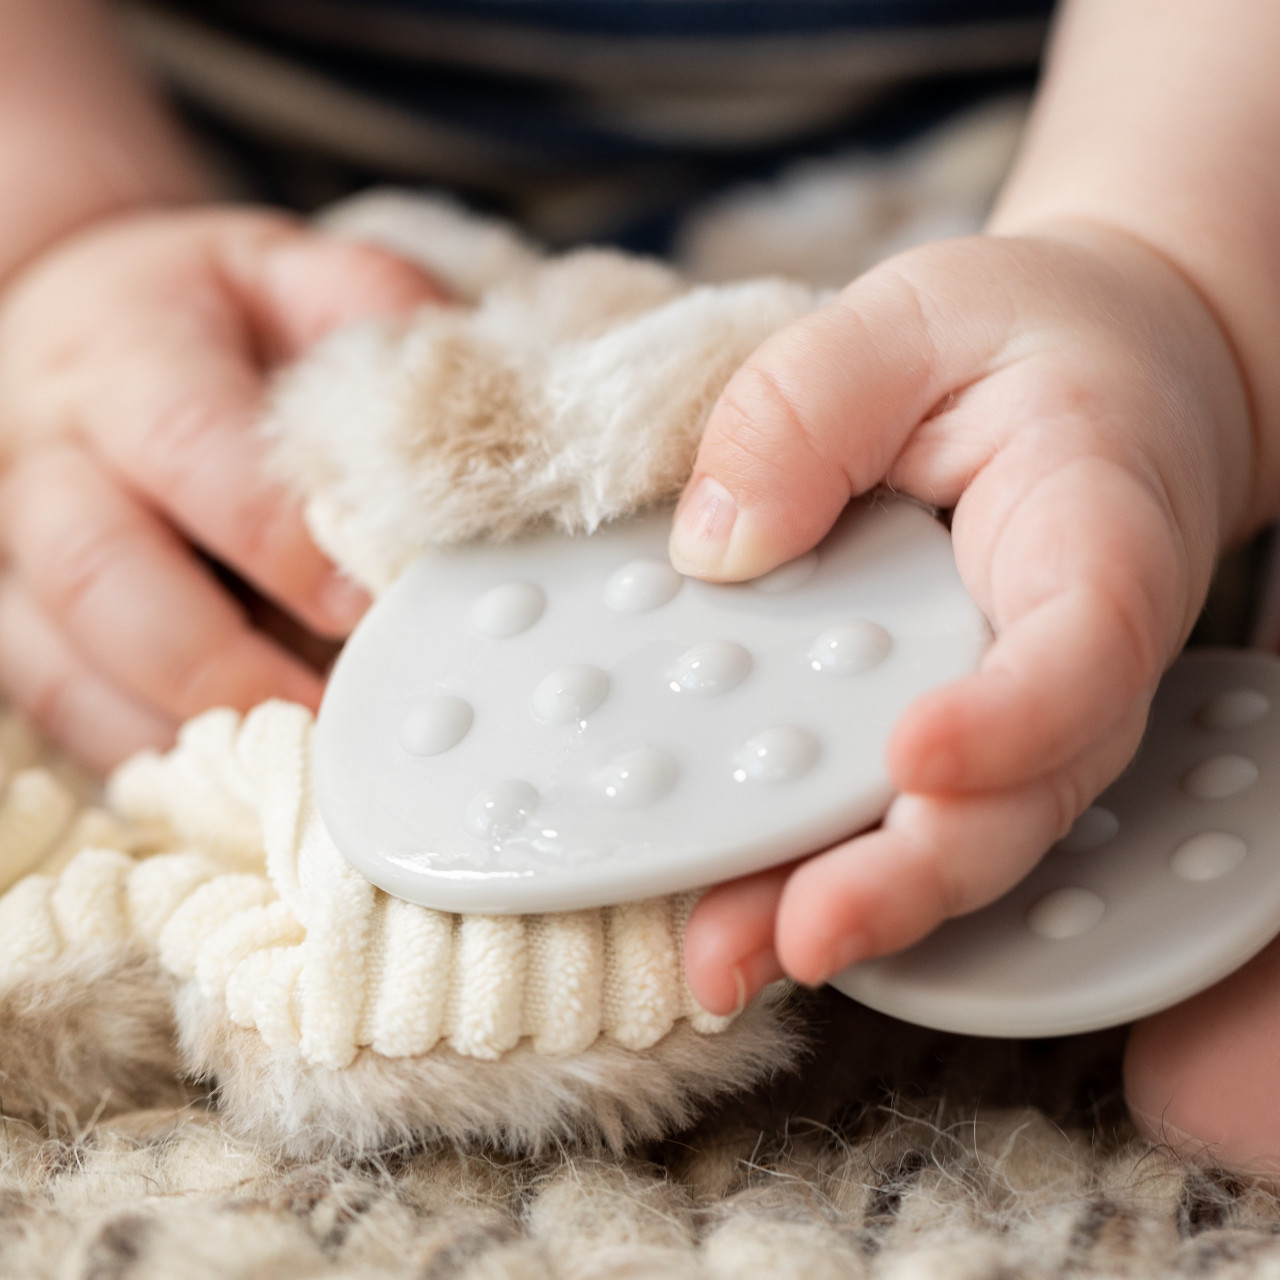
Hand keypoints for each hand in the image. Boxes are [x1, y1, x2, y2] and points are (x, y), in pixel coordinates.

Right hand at [0, 207, 446, 771]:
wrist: (95, 328)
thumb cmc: (215, 315)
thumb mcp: (295, 276)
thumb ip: (371, 312)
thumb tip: (450, 410)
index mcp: (126, 353)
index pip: (191, 447)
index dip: (282, 541)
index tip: (376, 608)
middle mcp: (51, 455)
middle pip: (102, 573)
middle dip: (223, 661)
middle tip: (335, 718)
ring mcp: (16, 546)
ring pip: (60, 658)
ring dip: (180, 727)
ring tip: (291, 769)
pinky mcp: (16, 614)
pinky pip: (55, 703)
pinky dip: (138, 753)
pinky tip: (224, 781)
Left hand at [674, 224, 1252, 1012]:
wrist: (1089, 382)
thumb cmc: (1014, 345)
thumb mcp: (906, 321)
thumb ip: (810, 407)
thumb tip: (718, 547)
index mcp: (1094, 533)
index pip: (1083, 644)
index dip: (1013, 719)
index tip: (915, 754)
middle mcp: (1068, 656)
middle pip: (1018, 796)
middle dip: (906, 878)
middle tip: (798, 934)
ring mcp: (1013, 709)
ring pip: (951, 832)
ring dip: (841, 905)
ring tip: (727, 959)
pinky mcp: (945, 728)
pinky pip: (889, 806)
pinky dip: (808, 862)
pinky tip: (723, 904)